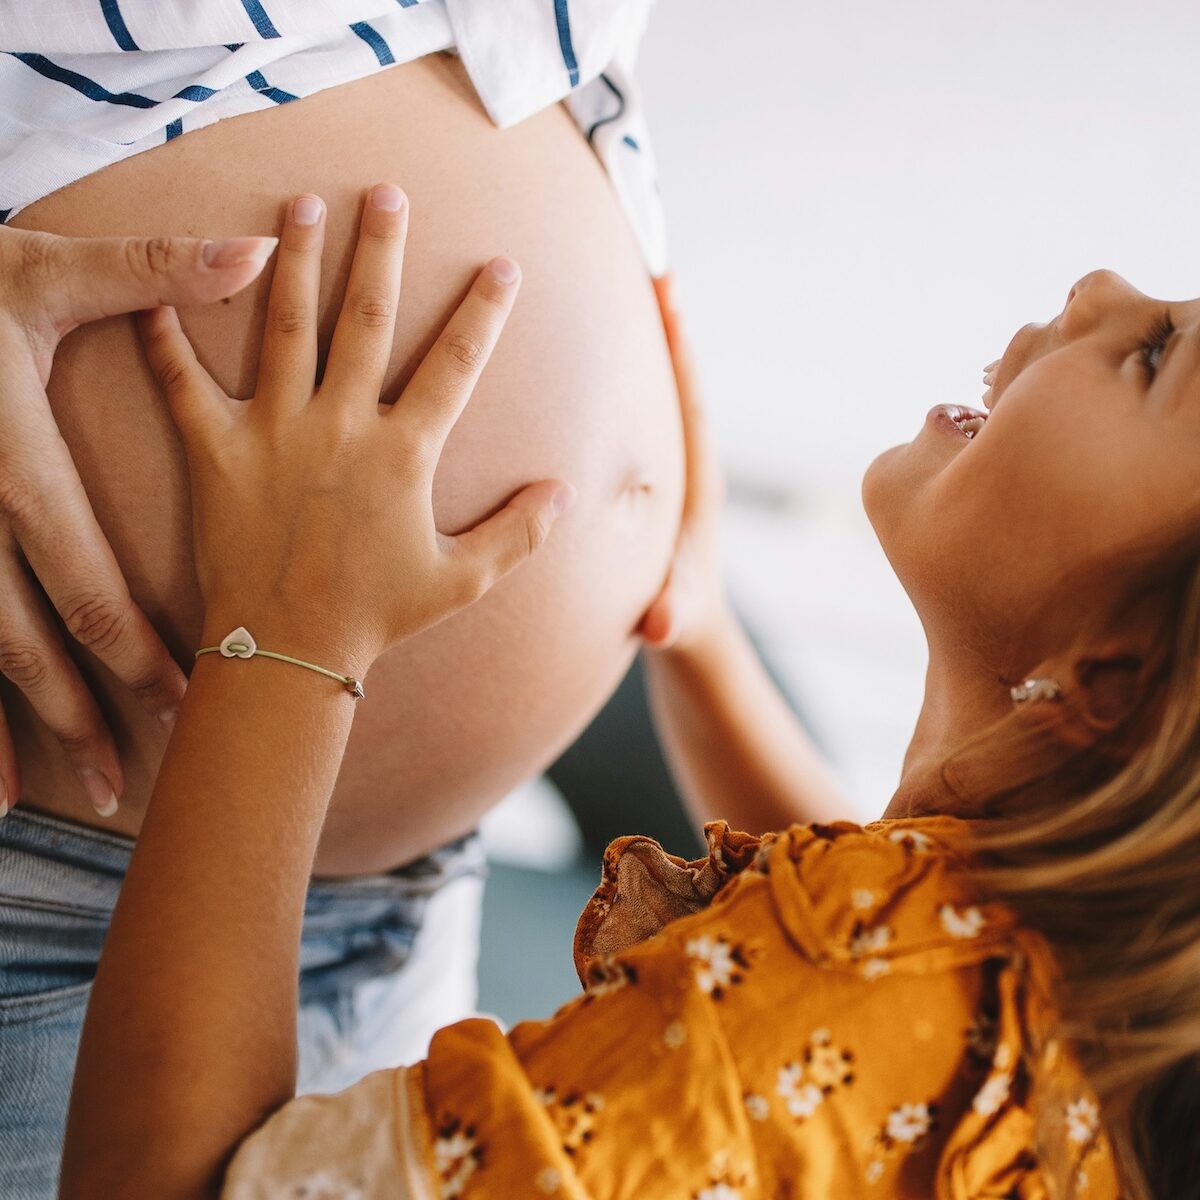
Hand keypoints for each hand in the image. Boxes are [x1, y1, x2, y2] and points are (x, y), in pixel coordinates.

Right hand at [0, 222, 276, 816]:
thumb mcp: (40, 271)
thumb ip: (148, 272)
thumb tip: (259, 251)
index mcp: (14, 459)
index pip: (82, 575)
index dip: (132, 647)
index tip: (184, 700)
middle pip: (26, 636)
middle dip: (80, 710)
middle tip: (129, 777)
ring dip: (9, 725)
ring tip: (47, 791)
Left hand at [137, 185, 573, 679]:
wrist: (288, 652)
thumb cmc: (377, 616)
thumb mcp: (463, 581)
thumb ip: (518, 534)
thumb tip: (565, 492)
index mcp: (403, 453)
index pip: (455, 365)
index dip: (484, 312)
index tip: (502, 264)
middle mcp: (341, 427)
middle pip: (366, 319)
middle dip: (381, 250)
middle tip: (386, 191)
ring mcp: (275, 434)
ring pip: (285, 327)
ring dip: (295, 259)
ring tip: (302, 202)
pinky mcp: (216, 452)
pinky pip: (184, 384)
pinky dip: (167, 337)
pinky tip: (162, 289)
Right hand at [639, 275, 730, 652]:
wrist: (687, 626)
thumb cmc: (678, 617)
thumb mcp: (671, 619)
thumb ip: (668, 616)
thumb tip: (661, 621)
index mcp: (696, 481)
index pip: (689, 402)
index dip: (680, 350)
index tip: (669, 294)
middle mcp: (686, 460)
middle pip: (674, 376)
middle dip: (660, 320)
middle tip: (644, 254)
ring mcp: (666, 462)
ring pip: (653, 387)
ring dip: (638, 336)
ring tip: (615, 274)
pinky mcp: (646, 470)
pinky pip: (630, 408)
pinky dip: (616, 371)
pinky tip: (581, 344)